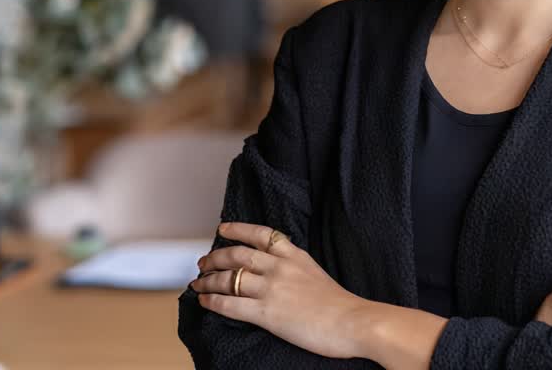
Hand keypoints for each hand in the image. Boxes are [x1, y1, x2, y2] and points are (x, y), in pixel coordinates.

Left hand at [192, 222, 369, 358]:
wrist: (353, 322)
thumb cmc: (341, 304)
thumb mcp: (316, 273)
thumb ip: (295, 267)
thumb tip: (278, 270)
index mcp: (294, 255)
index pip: (260, 234)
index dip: (237, 229)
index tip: (223, 228)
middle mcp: (280, 267)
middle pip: (237, 254)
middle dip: (215, 257)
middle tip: (203, 262)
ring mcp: (272, 289)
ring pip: (230, 278)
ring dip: (208, 280)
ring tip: (198, 282)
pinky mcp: (267, 313)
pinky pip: (230, 303)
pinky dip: (213, 300)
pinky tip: (204, 301)